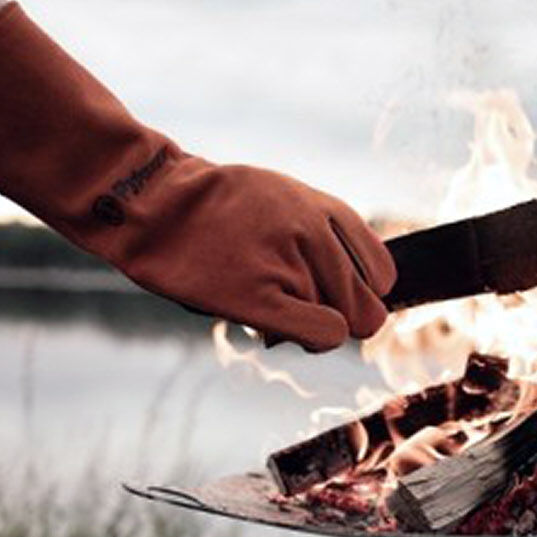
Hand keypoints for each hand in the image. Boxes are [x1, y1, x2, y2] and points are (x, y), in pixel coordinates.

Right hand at [0, 3, 393, 349]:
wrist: (153, 204)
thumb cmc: (212, 209)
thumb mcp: (281, 198)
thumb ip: (322, 235)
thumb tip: (355, 290)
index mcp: (326, 210)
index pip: (383, 274)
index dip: (361, 294)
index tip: (332, 297)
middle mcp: (317, 235)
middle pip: (365, 310)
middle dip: (337, 318)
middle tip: (296, 308)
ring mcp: (291, 265)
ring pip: (341, 325)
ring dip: (307, 326)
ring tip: (262, 299)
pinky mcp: (262, 296)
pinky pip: (323, 334)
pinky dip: (310, 338)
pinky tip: (275, 326)